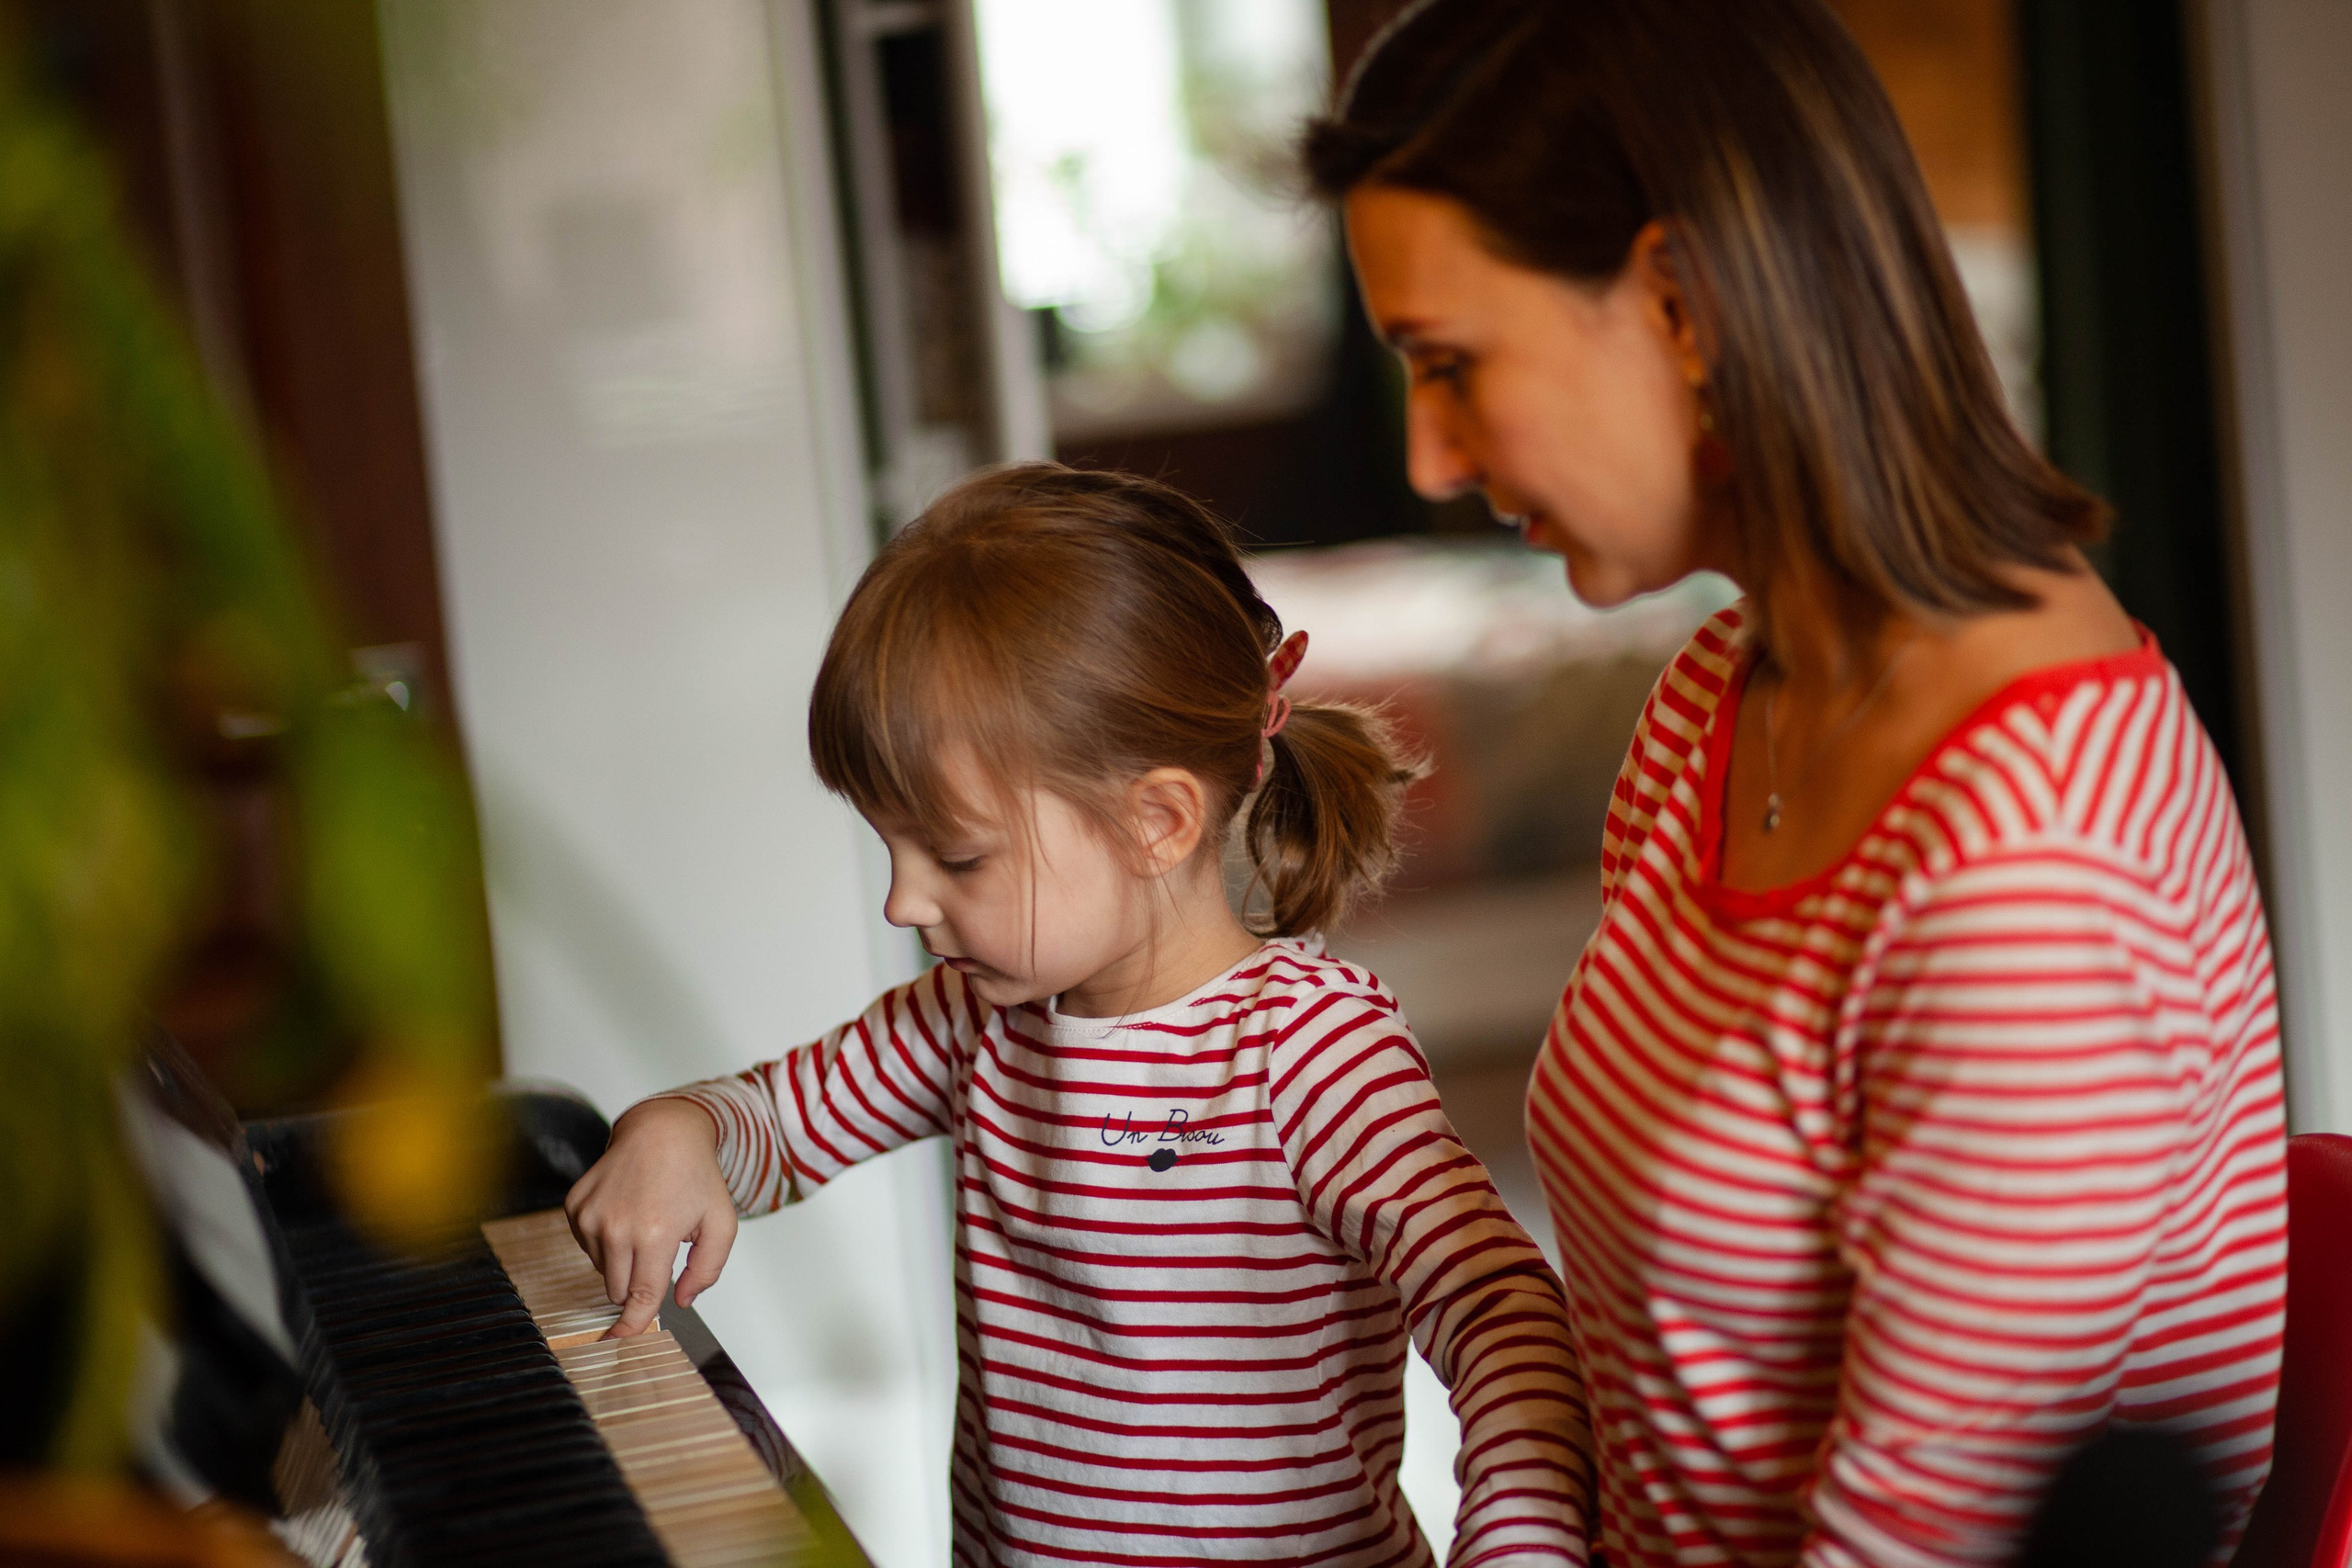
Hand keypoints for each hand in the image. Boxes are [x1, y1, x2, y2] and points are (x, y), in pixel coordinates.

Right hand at [564, 1098, 736, 1337]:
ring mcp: (590, 1216)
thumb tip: (681, 1301)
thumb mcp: (721, 1223)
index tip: (618, 1345)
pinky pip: (587, 1247)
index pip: (640, 1297)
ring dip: (623, 1259)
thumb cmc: (695, 1175)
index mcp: (654, 1234)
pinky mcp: (574, 1207)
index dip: (632, 1326)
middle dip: (639, 1281)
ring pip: (603, 1270)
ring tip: (646, 1222)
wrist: (661, 1131)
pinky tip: (626, 1212)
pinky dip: (607, 1240)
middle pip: (619, 1290)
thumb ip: (708, 1269)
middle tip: (661, 1248)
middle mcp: (615, 1227)